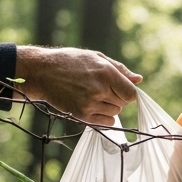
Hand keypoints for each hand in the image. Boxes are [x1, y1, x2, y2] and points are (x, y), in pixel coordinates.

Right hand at [15, 47, 142, 125]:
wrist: (43, 72)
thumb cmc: (71, 62)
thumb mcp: (97, 58)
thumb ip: (120, 70)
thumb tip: (138, 80)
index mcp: (106, 73)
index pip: (131, 94)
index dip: (129, 93)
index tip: (121, 90)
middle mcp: (99, 90)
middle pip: (123, 104)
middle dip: (117, 98)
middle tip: (102, 89)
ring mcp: (90, 104)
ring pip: (115, 113)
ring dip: (109, 107)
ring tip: (93, 95)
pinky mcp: (81, 116)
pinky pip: (106, 123)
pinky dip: (103, 117)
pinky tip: (92, 105)